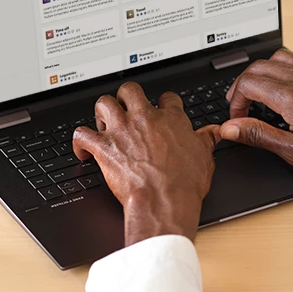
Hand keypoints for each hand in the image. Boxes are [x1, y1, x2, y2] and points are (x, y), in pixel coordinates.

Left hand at [72, 82, 221, 244]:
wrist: (164, 201)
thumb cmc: (184, 184)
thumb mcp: (204, 158)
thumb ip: (205, 140)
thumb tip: (213, 132)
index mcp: (170, 120)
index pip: (167, 98)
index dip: (164, 102)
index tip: (161, 109)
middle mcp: (144, 119)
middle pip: (130, 90)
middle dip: (127, 97)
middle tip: (127, 109)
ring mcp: (121, 131)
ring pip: (104, 103)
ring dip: (102, 112)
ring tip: (104, 123)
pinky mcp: (104, 148)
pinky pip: (81, 134)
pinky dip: (79, 141)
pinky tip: (83, 149)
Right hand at [221, 49, 292, 177]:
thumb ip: (259, 135)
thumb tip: (231, 128)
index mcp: (289, 96)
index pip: (246, 84)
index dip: (234, 102)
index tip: (238, 119)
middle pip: (255, 68)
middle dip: (241, 86)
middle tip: (241, 107)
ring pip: (273, 58)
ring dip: (259, 74)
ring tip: (258, 95)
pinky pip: (292, 60)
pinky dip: (278, 70)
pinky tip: (282, 89)